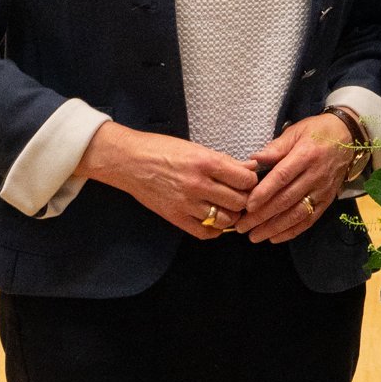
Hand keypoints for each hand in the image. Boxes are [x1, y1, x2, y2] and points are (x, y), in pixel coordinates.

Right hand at [73, 121, 259, 238]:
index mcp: (205, 162)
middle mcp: (198, 184)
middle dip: (244, 199)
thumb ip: (225, 161)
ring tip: (227, 207)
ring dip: (231, 215)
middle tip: (239, 195)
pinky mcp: (175, 217)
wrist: (129, 161)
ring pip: (225, 219)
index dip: (251, 181)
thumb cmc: (162, 149)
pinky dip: (215, 229)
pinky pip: (205, 232)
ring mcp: (186, 204)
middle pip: (239, 201)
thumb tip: (251, 167)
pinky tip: (213, 219)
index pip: (245, 179)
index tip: (246, 181)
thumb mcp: (196, 148)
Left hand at [230, 113, 358, 243]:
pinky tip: (275, 237)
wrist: (349, 137)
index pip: (283, 176)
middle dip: (263, 216)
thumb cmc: (317, 132)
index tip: (248, 206)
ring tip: (255, 236)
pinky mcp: (327, 200)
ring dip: (275, 227)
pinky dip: (292, 230)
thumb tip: (253, 160)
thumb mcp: (296, 132)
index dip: (265, 192)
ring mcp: (323, 190)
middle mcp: (316, 175)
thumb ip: (275, 148)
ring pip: (297, 213)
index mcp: (306, 155)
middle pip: (287, 199)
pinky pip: (310, 219)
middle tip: (242, 226)